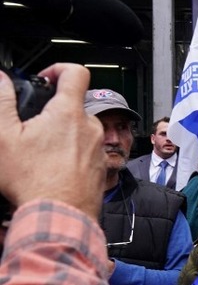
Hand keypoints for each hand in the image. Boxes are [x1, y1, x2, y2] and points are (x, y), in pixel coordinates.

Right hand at [0, 64, 103, 219]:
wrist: (59, 216)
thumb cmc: (33, 180)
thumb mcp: (3, 137)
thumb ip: (2, 102)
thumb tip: (1, 80)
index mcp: (69, 113)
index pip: (76, 73)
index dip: (59, 69)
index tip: (44, 78)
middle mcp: (91, 127)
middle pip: (73, 106)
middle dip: (52, 113)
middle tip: (31, 128)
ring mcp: (99, 148)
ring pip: (79, 131)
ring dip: (61, 135)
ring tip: (39, 152)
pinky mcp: (101, 166)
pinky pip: (86, 151)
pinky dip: (70, 154)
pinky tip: (52, 168)